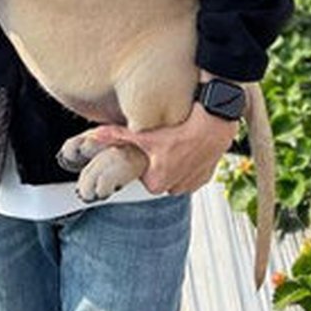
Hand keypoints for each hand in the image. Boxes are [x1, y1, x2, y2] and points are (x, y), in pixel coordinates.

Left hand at [84, 105, 237, 194]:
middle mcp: (175, 188)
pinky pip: (192, 172)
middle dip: (161, 160)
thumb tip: (95, 135)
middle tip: (164, 141)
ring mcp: (192, 183)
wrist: (214, 123)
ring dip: (176, 162)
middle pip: (160, 175)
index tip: (151, 146)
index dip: (147, 157)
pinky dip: (190, 161)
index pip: (144, 174)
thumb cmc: (181, 128)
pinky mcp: (206, 176)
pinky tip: (190, 146)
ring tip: (178, 142)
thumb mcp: (145, 133)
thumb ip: (118, 136)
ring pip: (176, 174)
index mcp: (157, 182)